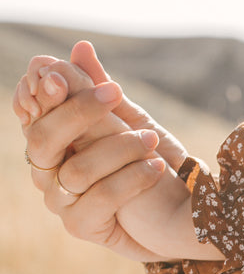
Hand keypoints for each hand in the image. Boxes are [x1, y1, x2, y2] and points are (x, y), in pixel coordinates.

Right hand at [14, 42, 181, 260]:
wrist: (182, 211)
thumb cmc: (152, 160)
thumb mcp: (129, 119)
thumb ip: (99, 88)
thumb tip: (81, 47)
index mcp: (54, 138)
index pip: (31, 110)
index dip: (40, 91)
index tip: (60, 73)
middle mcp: (48, 170)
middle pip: (42, 139)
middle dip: (77, 112)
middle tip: (115, 92)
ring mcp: (61, 200)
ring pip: (76, 170)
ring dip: (119, 149)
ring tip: (152, 140)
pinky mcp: (81, 226)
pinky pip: (100, 198)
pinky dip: (130, 180)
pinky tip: (155, 168)